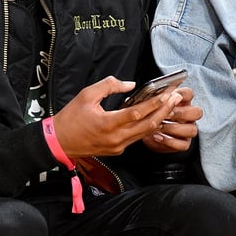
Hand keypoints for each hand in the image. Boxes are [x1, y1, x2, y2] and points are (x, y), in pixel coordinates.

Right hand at [52, 76, 181, 156]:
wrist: (58, 142)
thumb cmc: (70, 118)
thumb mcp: (87, 95)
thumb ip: (109, 85)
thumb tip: (130, 84)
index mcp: (108, 124)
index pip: (138, 113)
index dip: (155, 103)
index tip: (168, 93)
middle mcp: (116, 138)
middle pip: (148, 125)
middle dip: (165, 110)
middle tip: (176, 98)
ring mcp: (118, 146)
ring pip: (145, 133)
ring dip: (159, 118)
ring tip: (169, 105)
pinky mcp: (117, 150)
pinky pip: (137, 138)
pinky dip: (148, 126)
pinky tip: (154, 116)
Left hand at [142, 87, 200, 152]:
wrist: (146, 132)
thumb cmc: (151, 115)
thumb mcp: (153, 105)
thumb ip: (157, 98)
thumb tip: (157, 93)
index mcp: (182, 102)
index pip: (189, 94)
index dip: (182, 94)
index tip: (170, 96)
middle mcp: (188, 116)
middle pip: (196, 112)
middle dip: (181, 113)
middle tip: (166, 114)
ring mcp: (188, 130)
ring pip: (192, 129)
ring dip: (173, 128)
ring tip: (158, 126)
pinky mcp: (184, 143)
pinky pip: (183, 144)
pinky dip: (169, 141)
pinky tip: (157, 136)